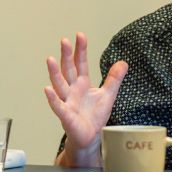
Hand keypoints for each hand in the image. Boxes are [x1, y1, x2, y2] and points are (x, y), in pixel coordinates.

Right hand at [44, 32, 127, 152]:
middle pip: (68, 70)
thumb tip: (123, 62)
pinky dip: (52, 98)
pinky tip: (47, 89)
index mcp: (82, 84)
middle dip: (66, 55)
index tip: (80, 35)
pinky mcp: (66, 116)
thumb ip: (114, 79)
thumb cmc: (95, 116)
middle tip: (64, 41)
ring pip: (59, 85)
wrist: (91, 137)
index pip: (80, 63)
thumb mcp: (108, 95)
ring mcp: (67, 102)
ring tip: (50, 59)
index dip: (80, 50)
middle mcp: (72, 90)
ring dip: (54, 73)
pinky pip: (58, 106)